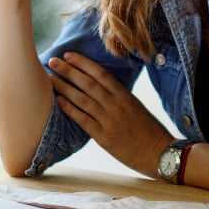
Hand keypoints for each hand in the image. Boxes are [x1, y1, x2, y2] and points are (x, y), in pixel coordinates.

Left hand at [49, 52, 173, 176]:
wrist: (158, 153)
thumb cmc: (149, 130)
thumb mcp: (136, 107)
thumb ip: (119, 97)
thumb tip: (100, 87)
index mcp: (125, 96)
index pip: (101, 74)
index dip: (83, 63)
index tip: (69, 55)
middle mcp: (116, 105)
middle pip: (88, 83)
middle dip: (69, 71)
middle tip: (53, 61)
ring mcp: (109, 121)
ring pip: (82, 99)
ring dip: (64, 87)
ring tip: (50, 79)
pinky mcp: (104, 137)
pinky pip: (83, 120)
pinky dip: (69, 109)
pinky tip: (58, 101)